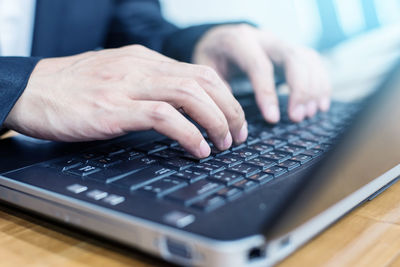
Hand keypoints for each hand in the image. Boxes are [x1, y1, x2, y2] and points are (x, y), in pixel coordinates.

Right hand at [4, 45, 246, 157]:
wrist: (30, 89)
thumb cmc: (72, 87)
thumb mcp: (117, 75)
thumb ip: (147, 84)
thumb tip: (177, 104)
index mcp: (144, 59)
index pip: (199, 72)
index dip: (225, 96)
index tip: (234, 118)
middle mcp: (141, 67)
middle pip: (203, 82)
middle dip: (230, 109)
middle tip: (238, 134)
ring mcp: (128, 86)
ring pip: (190, 95)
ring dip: (215, 121)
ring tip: (223, 144)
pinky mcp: (115, 108)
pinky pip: (164, 116)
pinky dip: (188, 133)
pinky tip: (197, 149)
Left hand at [193, 24, 330, 122]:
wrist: (222, 38)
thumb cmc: (214, 57)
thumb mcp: (205, 69)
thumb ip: (218, 89)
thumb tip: (234, 118)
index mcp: (240, 42)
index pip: (259, 66)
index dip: (268, 93)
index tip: (273, 119)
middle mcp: (265, 39)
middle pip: (293, 58)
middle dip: (300, 90)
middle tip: (296, 118)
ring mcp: (281, 44)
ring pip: (308, 59)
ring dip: (314, 88)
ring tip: (308, 114)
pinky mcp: (292, 51)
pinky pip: (314, 63)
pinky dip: (321, 83)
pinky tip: (320, 105)